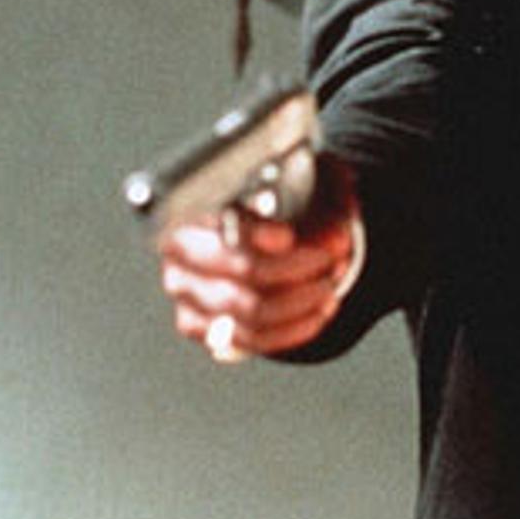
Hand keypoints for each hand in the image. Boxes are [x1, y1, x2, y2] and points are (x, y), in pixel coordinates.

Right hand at [159, 157, 356, 360]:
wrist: (261, 234)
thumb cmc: (278, 200)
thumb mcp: (305, 178)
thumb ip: (326, 194)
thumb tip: (336, 235)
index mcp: (196, 201)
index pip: (219, 220)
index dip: (255, 232)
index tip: (288, 237)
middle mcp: (182, 249)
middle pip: (241, 269)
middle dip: (298, 269)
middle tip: (329, 260)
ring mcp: (188, 293)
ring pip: (250, 310)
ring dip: (302, 302)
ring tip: (328, 286)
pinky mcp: (201, 327)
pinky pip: (250, 340)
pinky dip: (292, 329)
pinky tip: (317, 311)